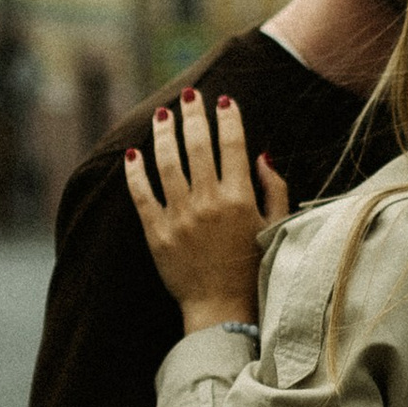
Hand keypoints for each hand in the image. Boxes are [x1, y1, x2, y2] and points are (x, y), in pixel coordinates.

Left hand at [124, 87, 290, 330]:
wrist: (222, 311)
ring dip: (164, 135)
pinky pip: (142, 196)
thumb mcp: (274, 227)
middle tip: (189, 95)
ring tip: (162, 115)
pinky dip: (135, 173)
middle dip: (193, 115)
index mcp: (239, 199)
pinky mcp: (157, 234)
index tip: (224, 99)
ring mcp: (180, 217)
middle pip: (197, 146)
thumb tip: (260, 154)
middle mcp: (208, 203)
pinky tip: (133, 153)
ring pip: (167, 164)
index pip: (232, 145)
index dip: (228, 118)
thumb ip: (272, 188)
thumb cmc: (253, 269)